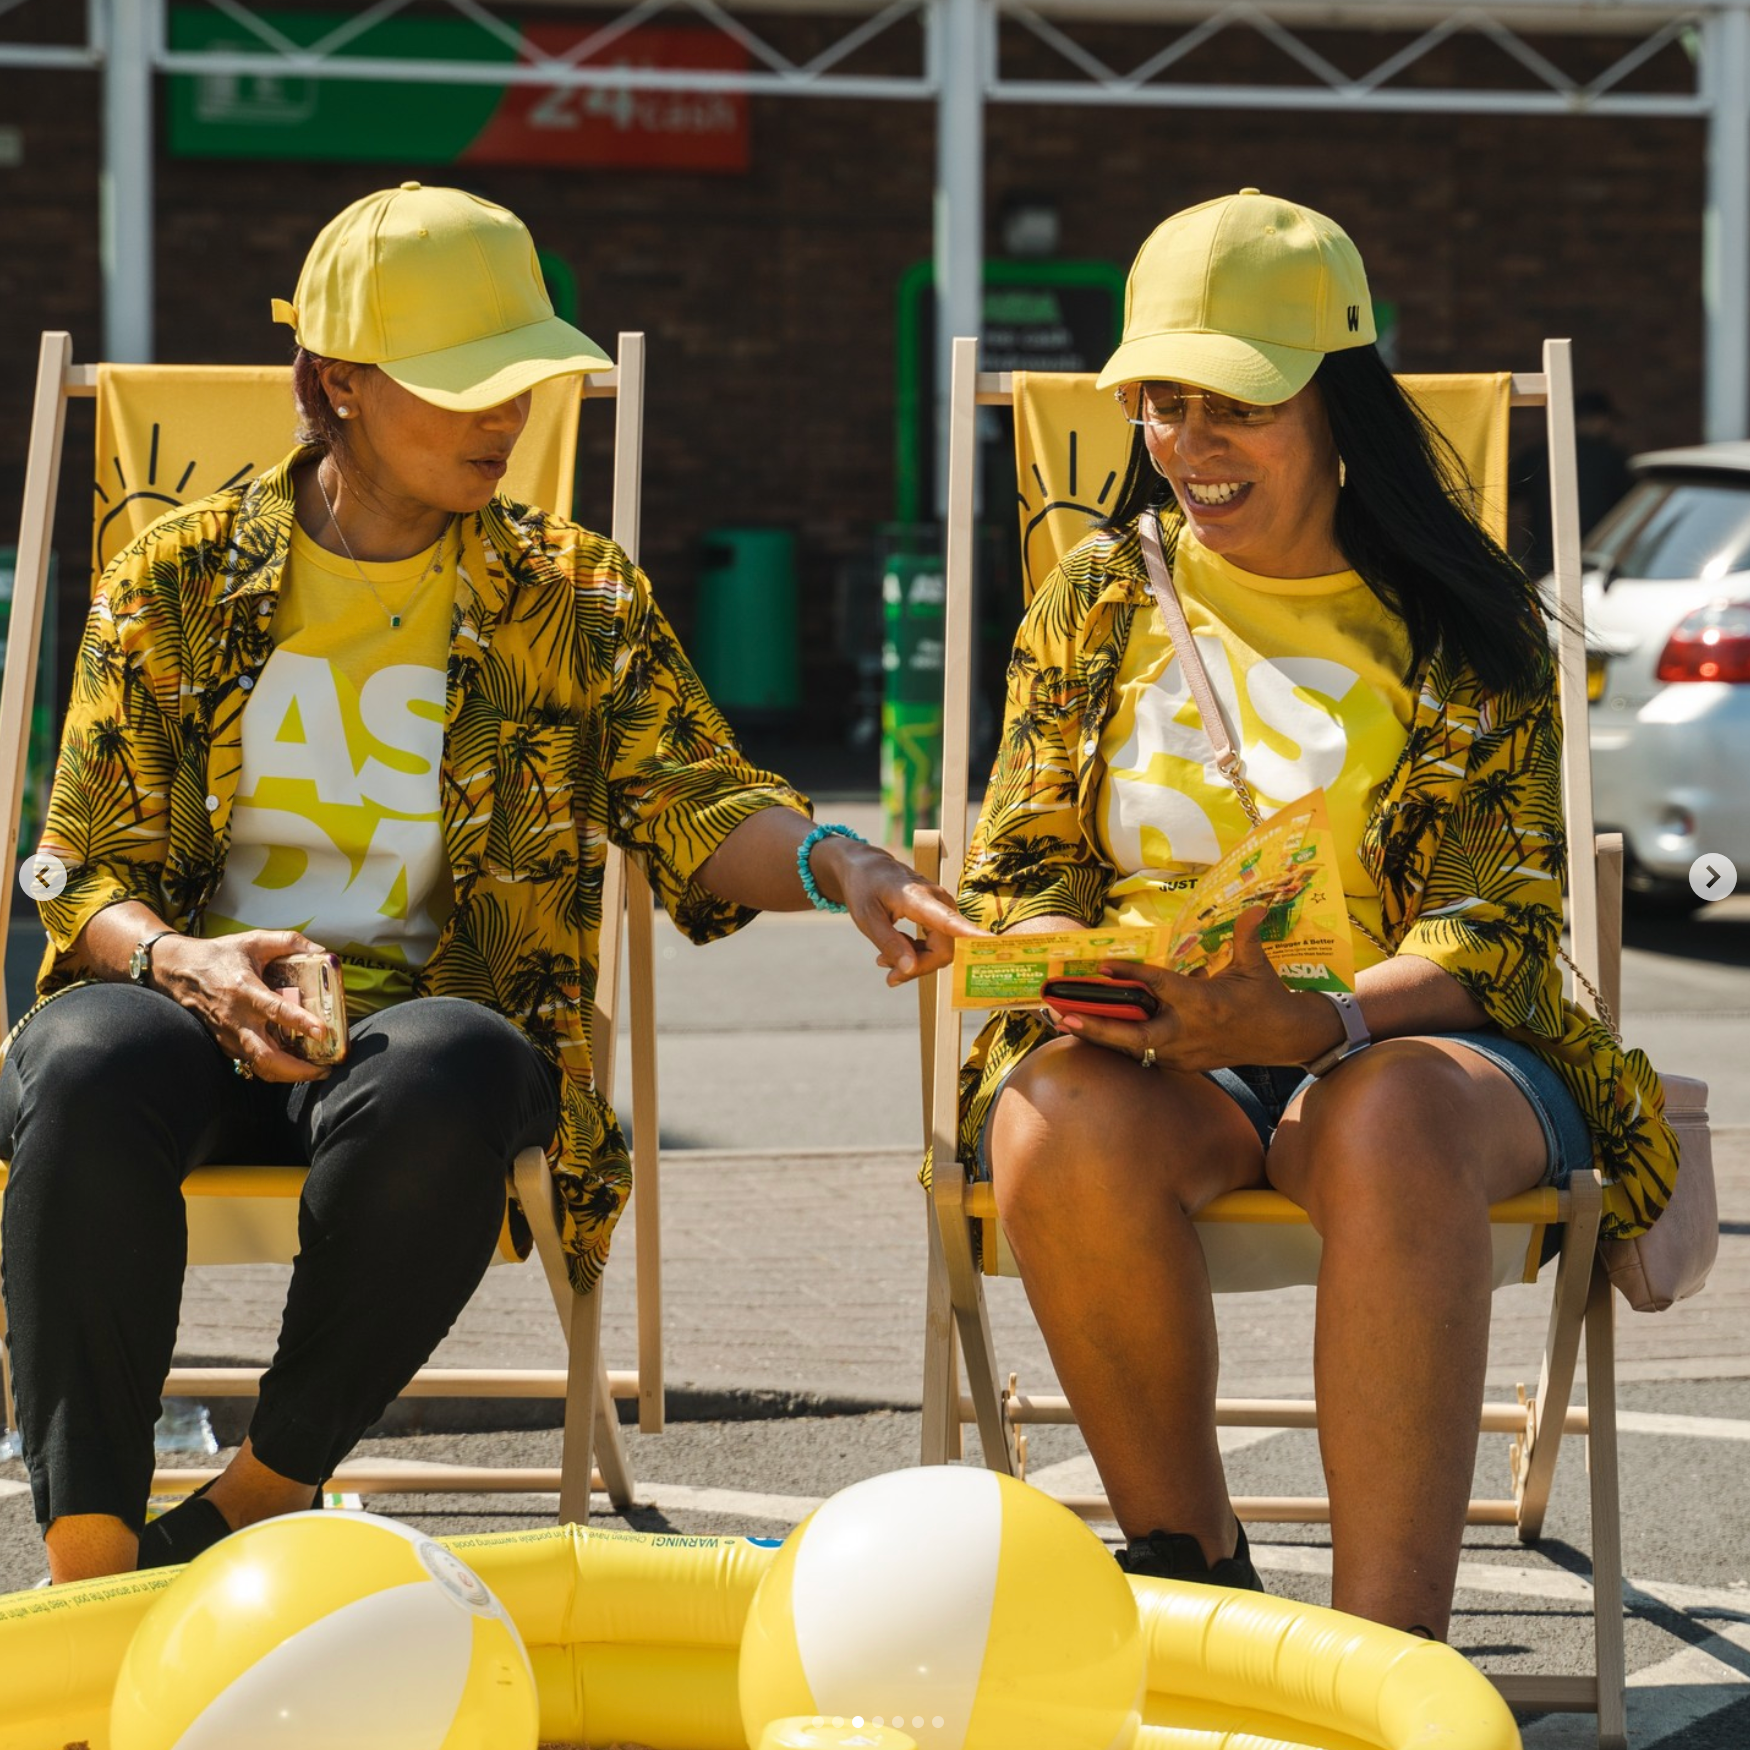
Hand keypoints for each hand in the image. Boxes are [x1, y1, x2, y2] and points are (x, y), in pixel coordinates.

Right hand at [151, 929, 334, 1082]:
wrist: (177, 970)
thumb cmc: (218, 955)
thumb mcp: (253, 940)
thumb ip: (289, 942)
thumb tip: (321, 950)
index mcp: (245, 991)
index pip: (275, 1011)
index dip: (300, 1022)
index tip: (322, 1032)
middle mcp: (236, 1019)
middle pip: (267, 1056)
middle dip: (297, 1069)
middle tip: (324, 1070)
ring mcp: (229, 1035)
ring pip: (259, 1065)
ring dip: (288, 1074)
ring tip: (314, 1072)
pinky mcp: (224, 1043)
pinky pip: (250, 1062)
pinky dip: (273, 1068)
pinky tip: (293, 1064)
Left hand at [811, 838, 978, 985]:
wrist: (867, 867)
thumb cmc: (865, 888)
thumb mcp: (866, 918)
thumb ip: (889, 943)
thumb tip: (910, 969)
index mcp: (918, 898)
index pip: (950, 922)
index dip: (972, 936)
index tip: (995, 944)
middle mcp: (939, 901)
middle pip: (943, 950)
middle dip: (919, 968)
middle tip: (889, 977)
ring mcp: (943, 907)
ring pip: (941, 950)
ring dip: (916, 963)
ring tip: (884, 963)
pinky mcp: (941, 914)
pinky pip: (938, 943)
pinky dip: (918, 954)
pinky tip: (895, 955)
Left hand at [1043, 907, 1343, 1071]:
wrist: (1285, 1039)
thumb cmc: (1267, 998)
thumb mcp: (1256, 965)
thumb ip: (1246, 934)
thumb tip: (1258, 905)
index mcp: (1204, 1003)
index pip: (1160, 987)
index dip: (1131, 975)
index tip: (1102, 966)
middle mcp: (1188, 1031)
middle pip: (1133, 1035)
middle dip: (1095, 1027)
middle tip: (1061, 1015)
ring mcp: (1183, 1052)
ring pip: (1132, 1047)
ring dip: (1096, 1035)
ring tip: (1060, 1021)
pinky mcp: (1182, 1063)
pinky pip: (1143, 1052)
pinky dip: (1116, 1042)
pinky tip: (1088, 1030)